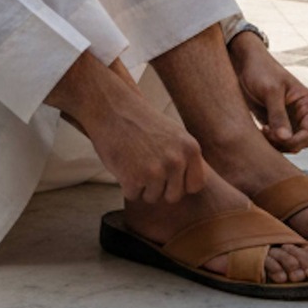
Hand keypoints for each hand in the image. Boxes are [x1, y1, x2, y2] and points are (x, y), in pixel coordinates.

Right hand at [50, 51, 204, 202]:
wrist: (112, 110)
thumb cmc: (142, 123)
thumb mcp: (175, 135)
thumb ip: (186, 159)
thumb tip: (194, 188)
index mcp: (191, 149)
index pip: (195, 186)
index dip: (180, 183)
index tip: (168, 174)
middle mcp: (177, 161)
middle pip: (173, 196)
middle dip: (160, 187)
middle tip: (146, 166)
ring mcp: (156, 171)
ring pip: (153, 198)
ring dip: (142, 186)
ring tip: (134, 161)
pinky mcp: (134, 178)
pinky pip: (133, 195)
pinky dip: (125, 185)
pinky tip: (123, 164)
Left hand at [229, 34, 307, 150]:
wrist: (244, 62)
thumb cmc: (261, 70)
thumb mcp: (271, 92)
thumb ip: (278, 115)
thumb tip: (285, 139)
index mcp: (307, 104)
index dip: (295, 141)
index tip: (276, 136)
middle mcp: (301, 114)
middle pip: (300, 143)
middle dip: (284, 144)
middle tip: (266, 132)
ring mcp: (288, 119)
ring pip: (287, 144)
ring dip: (275, 144)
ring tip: (261, 130)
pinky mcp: (274, 122)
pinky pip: (276, 140)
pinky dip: (268, 142)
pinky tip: (258, 131)